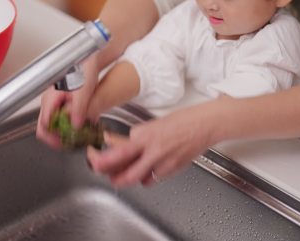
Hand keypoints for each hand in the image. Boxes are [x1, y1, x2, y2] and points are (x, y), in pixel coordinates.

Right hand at [36, 54, 100, 148]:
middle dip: (60, 137)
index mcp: (50, 98)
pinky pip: (64, 116)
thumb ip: (79, 108)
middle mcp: (50, 101)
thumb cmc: (83, 68)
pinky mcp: (63, 100)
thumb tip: (75, 126)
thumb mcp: (83, 90)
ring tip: (82, 134)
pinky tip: (86, 123)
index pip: (43, 125)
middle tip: (74, 143)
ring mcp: (56, 101)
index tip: (63, 144)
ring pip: (57, 122)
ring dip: (68, 130)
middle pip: (48, 126)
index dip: (52, 138)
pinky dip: (73, 122)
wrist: (88, 58)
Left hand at [87, 109, 212, 186]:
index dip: (100, 158)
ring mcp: (164, 163)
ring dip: (127, 178)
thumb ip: (134, 136)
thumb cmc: (182, 119)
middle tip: (104, 172)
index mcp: (145, 136)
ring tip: (122, 171)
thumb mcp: (152, 123)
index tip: (93, 156)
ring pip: (137, 180)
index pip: (116, 153)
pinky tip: (146, 168)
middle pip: (124, 174)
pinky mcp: (173, 171)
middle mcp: (153, 152)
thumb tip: (114, 141)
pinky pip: (153, 179)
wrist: (206, 125)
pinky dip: (146, 177)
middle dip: (111, 177)